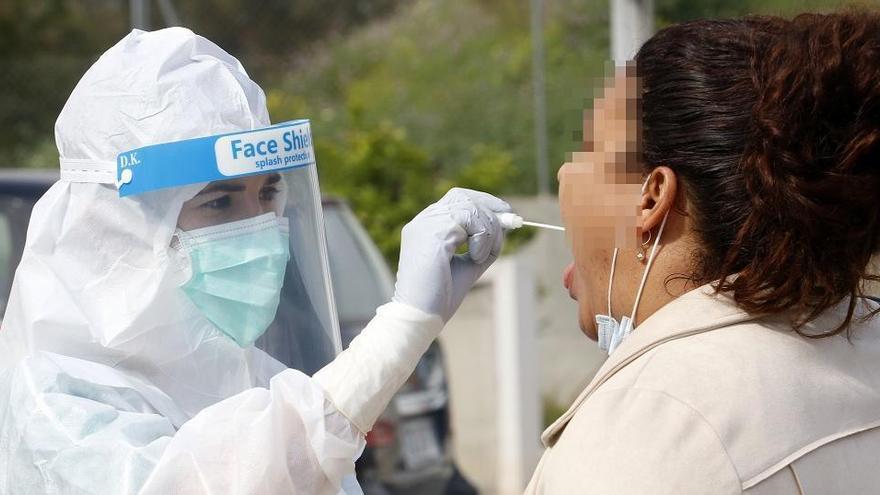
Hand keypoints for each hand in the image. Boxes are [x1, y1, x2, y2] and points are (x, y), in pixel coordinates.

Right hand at [393, 188, 511, 320]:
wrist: (420, 317)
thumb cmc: (440, 296)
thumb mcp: (469, 264)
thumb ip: (484, 243)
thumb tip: (506, 224)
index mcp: (428, 226)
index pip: (458, 198)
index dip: (485, 202)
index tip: (506, 216)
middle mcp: (423, 221)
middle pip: (464, 197)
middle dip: (490, 211)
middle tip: (505, 231)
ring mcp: (425, 225)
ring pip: (469, 207)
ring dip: (488, 229)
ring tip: (481, 256)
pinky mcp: (431, 234)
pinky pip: (468, 219)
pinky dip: (481, 237)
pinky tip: (475, 257)